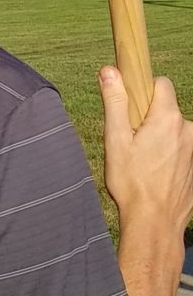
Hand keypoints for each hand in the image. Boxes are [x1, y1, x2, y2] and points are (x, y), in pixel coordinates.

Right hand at [100, 67, 192, 237]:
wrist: (154, 225)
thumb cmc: (132, 183)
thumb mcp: (115, 140)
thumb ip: (114, 101)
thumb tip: (110, 70)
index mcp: (168, 118)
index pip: (161, 83)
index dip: (144, 89)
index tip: (130, 105)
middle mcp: (187, 130)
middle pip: (166, 108)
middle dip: (149, 117)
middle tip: (132, 140)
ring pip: (173, 130)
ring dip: (159, 137)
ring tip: (142, 160)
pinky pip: (180, 149)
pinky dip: (168, 154)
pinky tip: (154, 173)